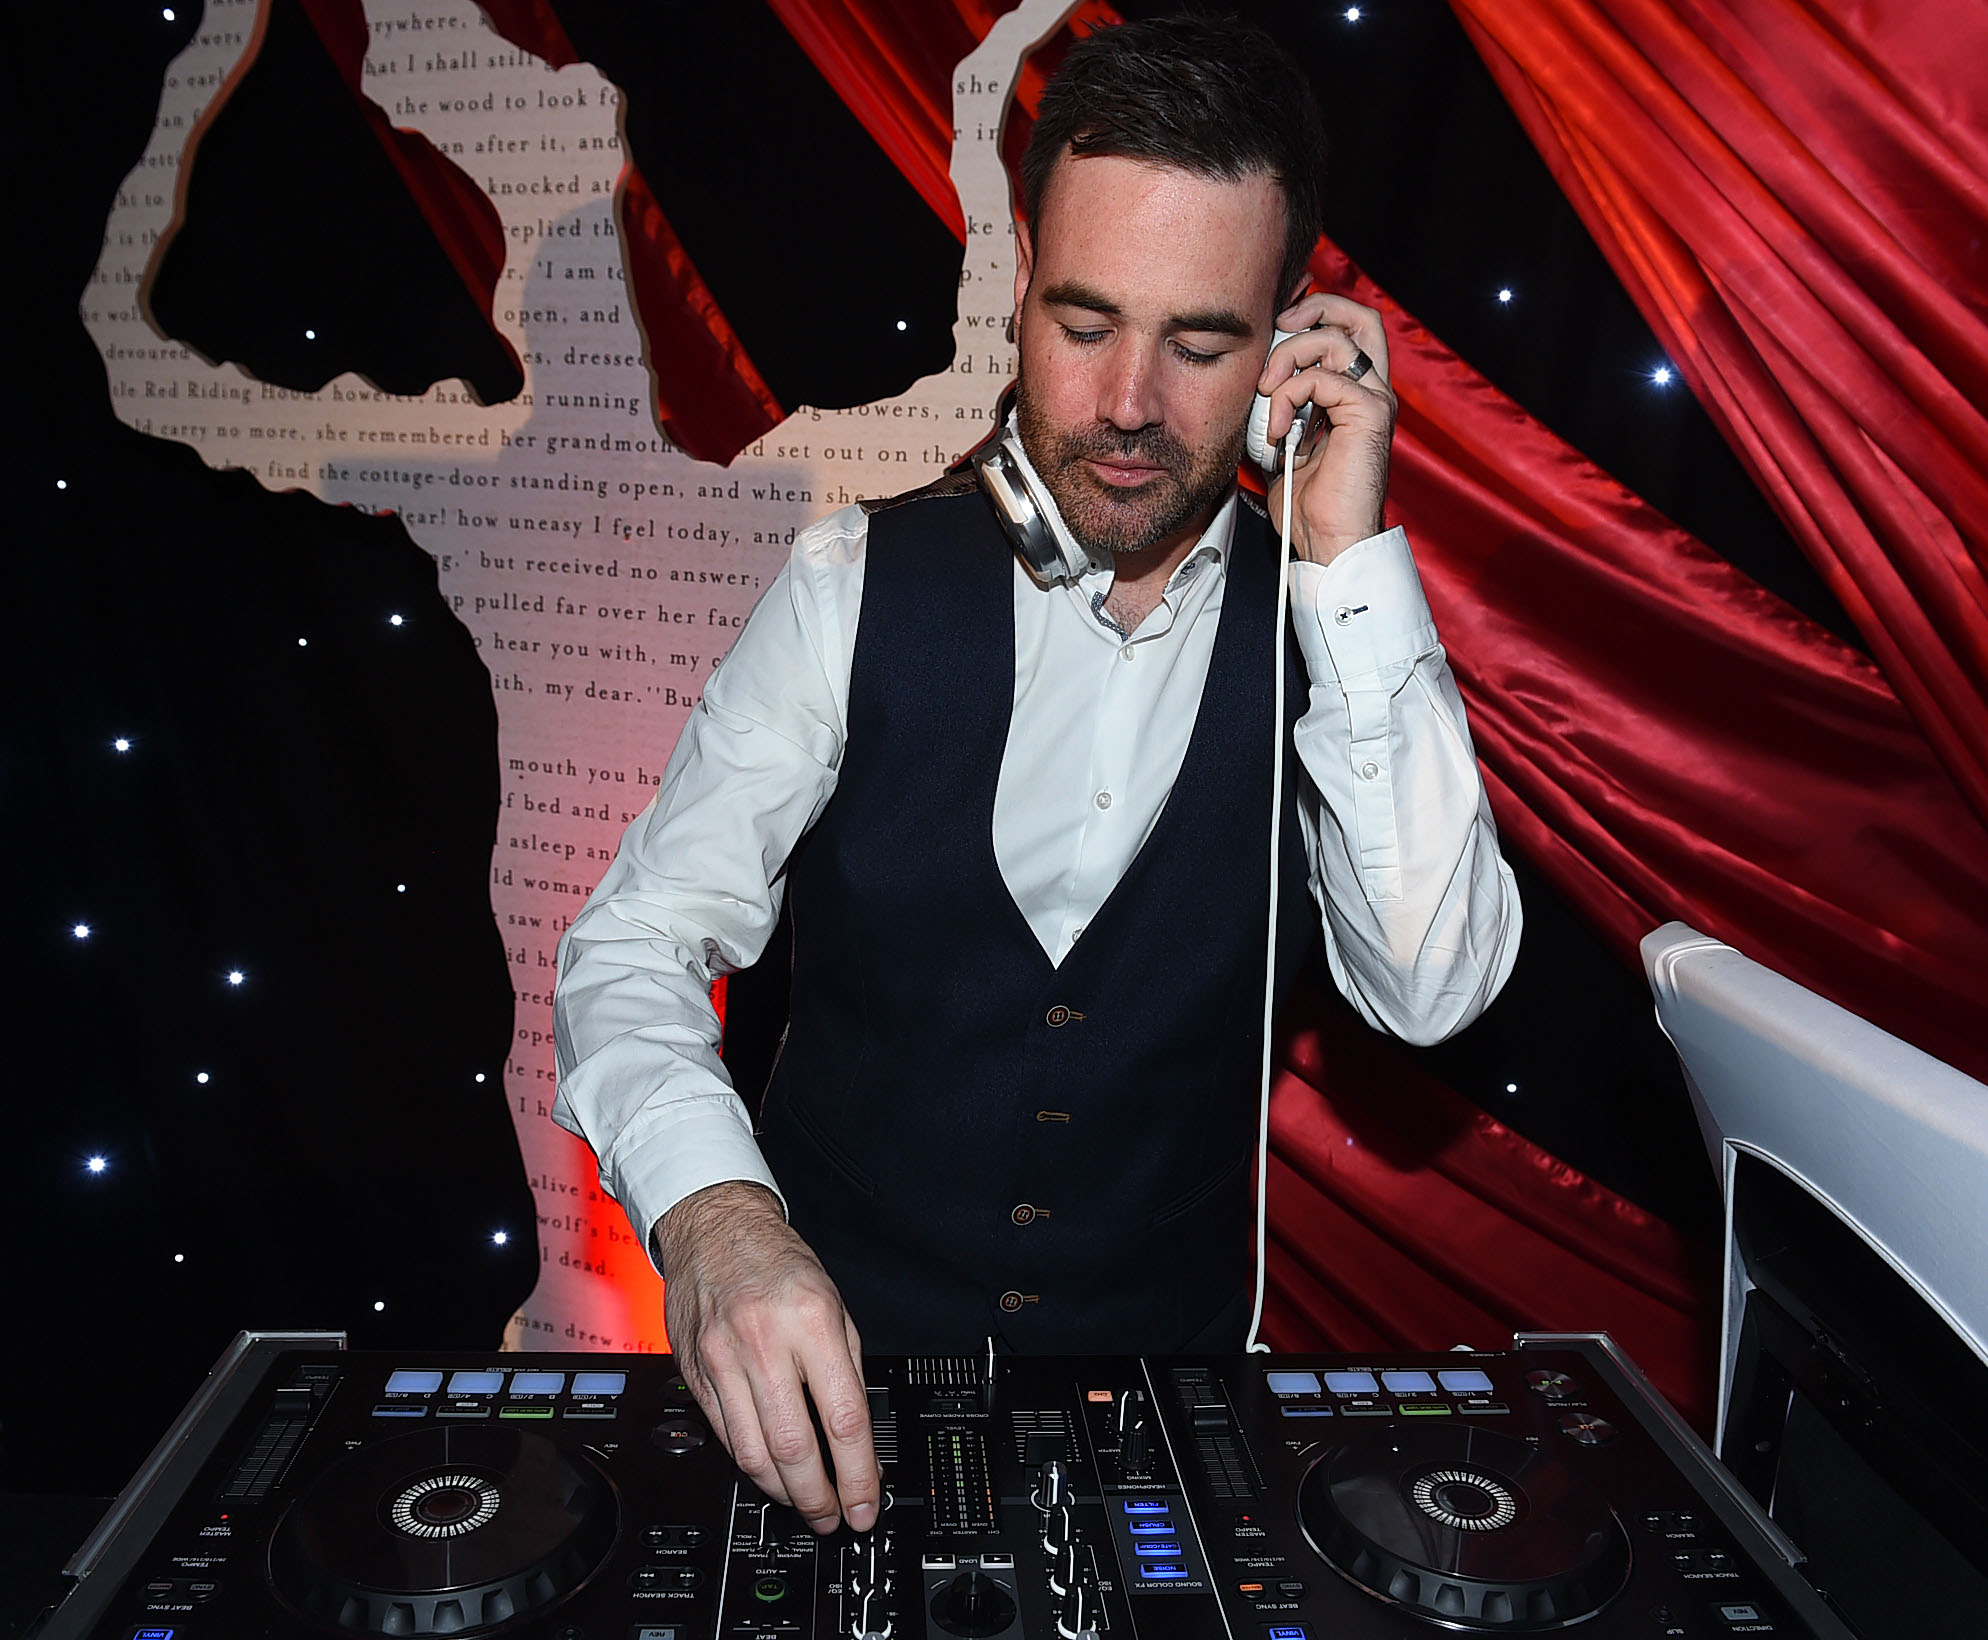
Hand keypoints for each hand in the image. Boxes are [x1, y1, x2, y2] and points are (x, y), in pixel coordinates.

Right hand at [653, 1180, 879, 1533]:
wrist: (713, 1228)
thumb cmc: (777, 1262)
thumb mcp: (833, 1303)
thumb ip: (845, 1368)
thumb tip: (857, 1437)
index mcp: (812, 1322)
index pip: (842, 1417)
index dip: (857, 1473)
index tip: (865, 1502)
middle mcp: (764, 1343)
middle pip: (794, 1446)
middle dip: (818, 1497)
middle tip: (833, 1518)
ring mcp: (723, 1360)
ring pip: (752, 1452)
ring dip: (782, 1491)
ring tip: (803, 1504)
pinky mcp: (695, 1373)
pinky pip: (723, 1435)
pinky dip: (749, 1464)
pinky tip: (768, 1472)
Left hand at [1257, 292, 1397, 565]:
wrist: (1326, 541)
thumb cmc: (1305, 504)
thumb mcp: (1280, 443)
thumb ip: (1276, 408)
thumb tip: (1250, 381)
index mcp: (1354, 393)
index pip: (1344, 328)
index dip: (1310, 314)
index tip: (1271, 332)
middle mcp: (1371, 389)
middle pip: (1357, 314)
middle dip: (1313, 307)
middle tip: (1276, 328)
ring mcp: (1375, 399)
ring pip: (1334, 338)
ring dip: (1287, 358)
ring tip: (1265, 395)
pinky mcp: (1369, 414)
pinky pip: (1323, 378)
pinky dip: (1288, 397)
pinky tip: (1275, 430)